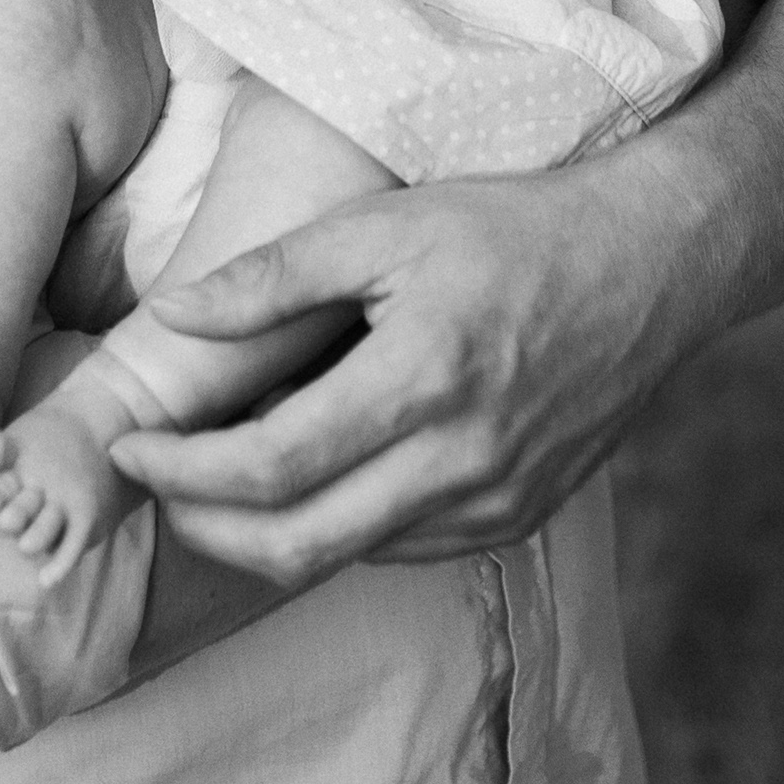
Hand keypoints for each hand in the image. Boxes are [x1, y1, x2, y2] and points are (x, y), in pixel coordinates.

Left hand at [101, 160, 703, 589]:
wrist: (653, 263)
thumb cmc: (516, 228)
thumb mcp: (390, 225)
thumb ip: (274, 276)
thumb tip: (169, 318)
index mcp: (424, 377)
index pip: (269, 468)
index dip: (180, 473)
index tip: (130, 449)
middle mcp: (463, 459)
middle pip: (293, 545)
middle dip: (202, 526)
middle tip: (158, 483)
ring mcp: (496, 500)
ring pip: (343, 558)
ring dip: (265, 533)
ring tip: (222, 477)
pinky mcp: (518, 517)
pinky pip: (400, 549)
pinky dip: (339, 526)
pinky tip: (319, 475)